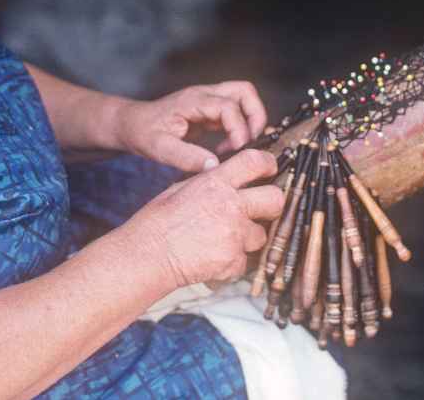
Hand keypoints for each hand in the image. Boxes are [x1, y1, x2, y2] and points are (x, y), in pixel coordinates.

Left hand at [112, 81, 267, 172]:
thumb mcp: (158, 148)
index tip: (238, 150)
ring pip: (243, 98)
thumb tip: (214, 165)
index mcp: (192, 101)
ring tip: (241, 146)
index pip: (228, 106)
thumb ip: (185, 157)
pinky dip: (239, 128)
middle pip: (244, 92)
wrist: (131, 124)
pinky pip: (235, 113)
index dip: (239, 128)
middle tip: (250, 144)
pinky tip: (226, 149)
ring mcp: (208, 100)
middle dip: (255, 116)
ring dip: (251, 120)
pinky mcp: (209, 110)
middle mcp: (204, 95)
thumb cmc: (142, 132)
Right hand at [124, 150, 284, 288]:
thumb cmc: (157, 222)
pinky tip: (215, 257)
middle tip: (259, 210)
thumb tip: (230, 180)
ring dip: (249, 238)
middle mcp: (230, 205)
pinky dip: (234, 261)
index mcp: (215, 182)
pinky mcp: (233, 260)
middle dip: (271, 204)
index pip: (255, 161)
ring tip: (224, 240)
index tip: (270, 169)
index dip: (268, 163)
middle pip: (275, 199)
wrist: (148, 255)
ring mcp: (234, 234)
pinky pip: (246, 260)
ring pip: (262, 234)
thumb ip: (211, 183)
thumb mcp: (181, 188)